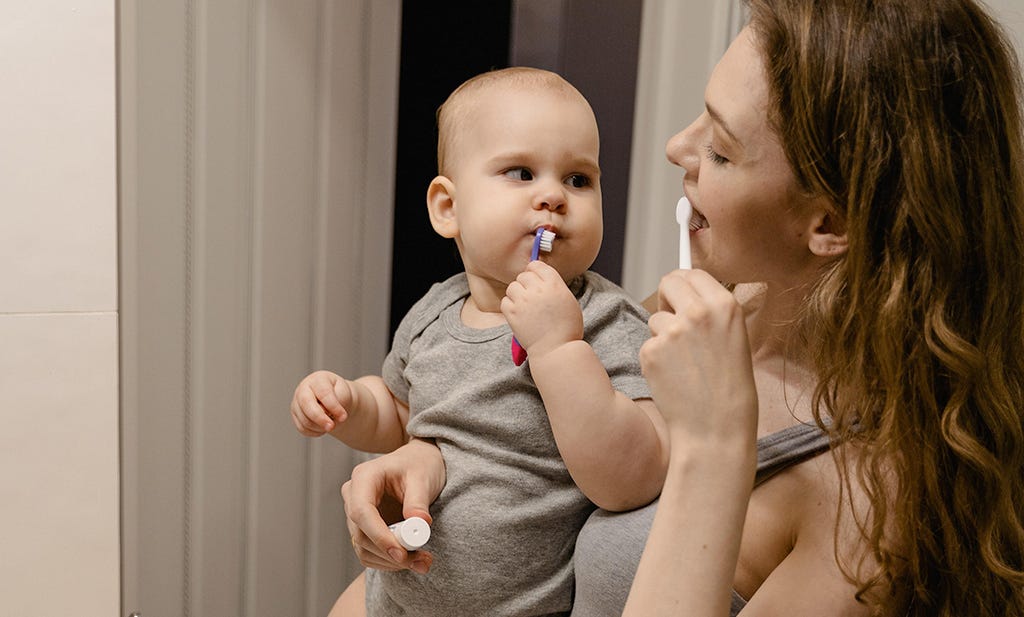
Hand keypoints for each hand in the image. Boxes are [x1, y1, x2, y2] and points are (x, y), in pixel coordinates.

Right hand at [290, 370, 354, 435]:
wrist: (336, 400)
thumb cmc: (340, 394)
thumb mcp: (344, 394)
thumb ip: (337, 401)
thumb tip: (325, 413)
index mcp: (318, 379)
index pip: (323, 393)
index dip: (333, 406)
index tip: (343, 417)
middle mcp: (303, 389)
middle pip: (306, 404)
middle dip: (320, 418)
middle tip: (331, 427)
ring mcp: (297, 402)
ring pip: (304, 420)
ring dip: (320, 427)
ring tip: (331, 424)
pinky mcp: (295, 415)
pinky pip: (303, 428)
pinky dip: (315, 432)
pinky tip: (323, 427)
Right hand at [341, 438, 445, 573]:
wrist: (418, 463)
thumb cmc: (419, 464)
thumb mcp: (422, 477)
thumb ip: (418, 501)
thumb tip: (419, 524)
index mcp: (364, 477)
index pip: (362, 512)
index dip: (379, 536)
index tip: (401, 553)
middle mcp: (353, 496)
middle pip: (361, 534)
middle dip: (390, 553)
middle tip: (421, 561)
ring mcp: (356, 514)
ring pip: (363, 548)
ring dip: (391, 562)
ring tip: (422, 561)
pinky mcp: (364, 528)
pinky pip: (369, 552)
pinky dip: (388, 562)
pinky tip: (411, 559)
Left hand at [501, 260, 583, 356]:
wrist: (556, 349)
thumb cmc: (566, 327)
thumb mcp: (568, 300)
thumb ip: (554, 286)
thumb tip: (542, 278)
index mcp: (554, 284)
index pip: (537, 265)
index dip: (535, 271)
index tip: (535, 278)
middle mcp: (537, 289)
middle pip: (523, 275)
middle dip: (526, 283)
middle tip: (531, 295)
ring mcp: (523, 301)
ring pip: (512, 287)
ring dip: (517, 294)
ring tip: (525, 305)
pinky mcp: (512, 313)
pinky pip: (505, 301)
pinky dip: (510, 305)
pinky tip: (519, 313)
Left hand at [639, 270, 756, 442]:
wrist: (717, 429)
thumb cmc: (729, 389)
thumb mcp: (735, 338)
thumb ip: (712, 312)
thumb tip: (685, 291)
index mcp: (725, 305)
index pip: (693, 273)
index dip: (684, 285)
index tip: (681, 295)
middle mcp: (698, 312)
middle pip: (669, 282)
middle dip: (667, 298)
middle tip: (674, 321)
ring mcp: (672, 331)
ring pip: (656, 318)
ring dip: (663, 335)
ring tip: (684, 364)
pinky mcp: (651, 351)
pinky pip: (647, 344)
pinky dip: (655, 359)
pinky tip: (673, 377)